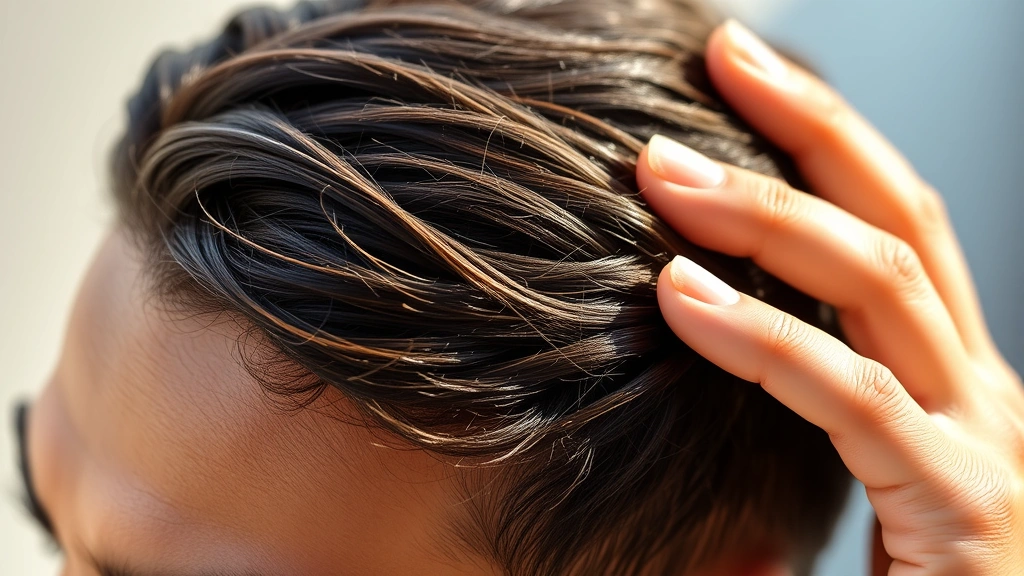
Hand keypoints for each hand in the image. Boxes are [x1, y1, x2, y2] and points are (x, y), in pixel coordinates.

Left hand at [636, 21, 1023, 575]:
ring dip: (766, 212)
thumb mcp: (847, 478)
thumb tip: (698, 333)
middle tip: (722, 54)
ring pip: (881, 284)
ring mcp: (983, 443)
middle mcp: (977, 391)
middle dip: (811, 127)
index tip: (738, 79)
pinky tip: (678, 292)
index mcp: (946, 380)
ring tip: (662, 166)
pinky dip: (763, 337)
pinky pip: (853, 399)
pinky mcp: (965, 506)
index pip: (889, 230)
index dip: (824, 141)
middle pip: (897, 221)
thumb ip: (796, 409)